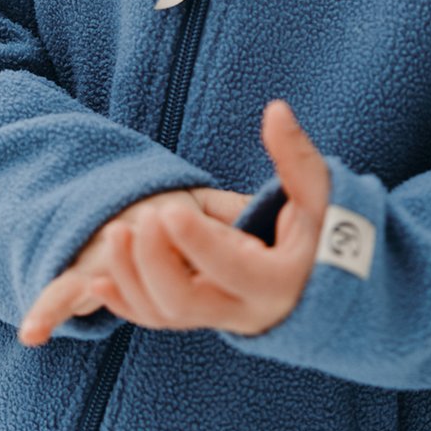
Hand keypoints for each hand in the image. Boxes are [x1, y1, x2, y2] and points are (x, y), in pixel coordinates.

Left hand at [17, 99, 329, 342]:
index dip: (198, 244)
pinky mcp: (205, 316)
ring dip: (132, 279)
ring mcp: (222, 318)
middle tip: (139, 219)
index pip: (231, 269)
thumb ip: (297, 156)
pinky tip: (96, 284)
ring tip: (115, 232)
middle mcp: (247, 310)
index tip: (170, 209)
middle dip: (154, 263)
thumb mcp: (323, 196)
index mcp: (278, 281)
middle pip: (187, 303)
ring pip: (166, 314)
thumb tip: (275, 110)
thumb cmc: (333, 234)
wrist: (334, 286)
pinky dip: (126, 305)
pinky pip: (158, 320)